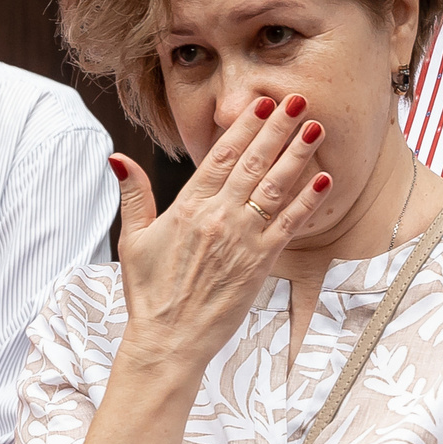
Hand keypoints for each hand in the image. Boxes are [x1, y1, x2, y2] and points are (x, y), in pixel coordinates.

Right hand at [108, 95, 334, 379]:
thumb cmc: (150, 295)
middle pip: (254, 163)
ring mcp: (243, 239)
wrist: (168, 341)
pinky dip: (308, 202)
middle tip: (299, 101)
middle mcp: (219, 217)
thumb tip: (118, 158)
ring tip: (316, 129)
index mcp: (188, 207)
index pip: (221, 156)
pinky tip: (324, 181)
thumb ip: (133, 195)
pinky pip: (289, 225)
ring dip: (298, 156)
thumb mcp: (133, 240)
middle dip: (279, 129)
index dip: (245, 127)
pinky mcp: (260, 263)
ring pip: (276, 187)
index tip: (262, 104)